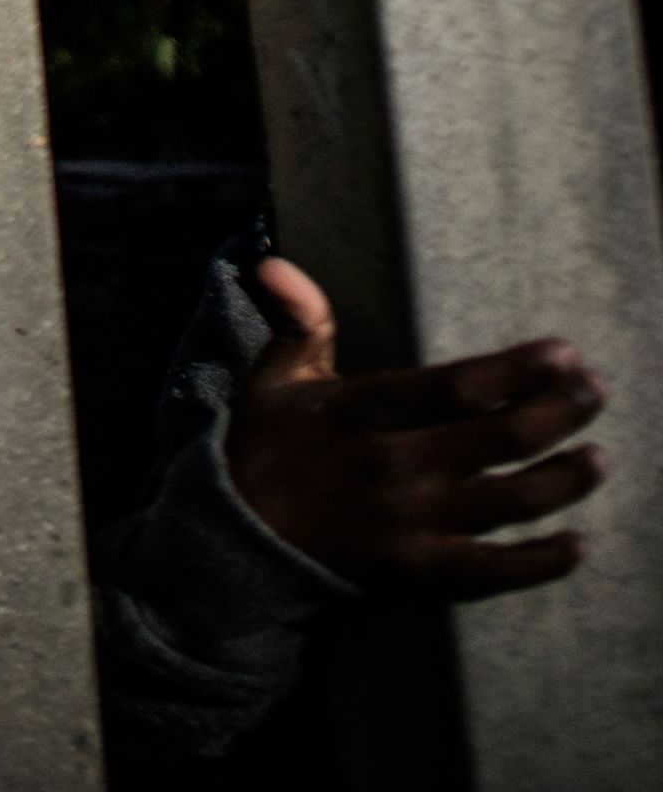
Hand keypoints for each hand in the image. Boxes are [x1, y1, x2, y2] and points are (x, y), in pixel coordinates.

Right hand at [226, 255, 607, 598]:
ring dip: (566, 479)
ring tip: (599, 458)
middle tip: (594, 393)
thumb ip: (296, 320)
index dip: (519, 370)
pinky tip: (578, 543)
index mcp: (361, 412)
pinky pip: (493, 571)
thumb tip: (274, 262)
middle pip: (501, 440)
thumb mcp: (273, 376)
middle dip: (560, 413)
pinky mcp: (415, 572)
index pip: (456, 386)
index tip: (563, 352)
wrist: (234, 534)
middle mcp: (393, 466)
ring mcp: (408, 524)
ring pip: (511, 501)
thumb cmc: (265, 446)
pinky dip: (542, 561)